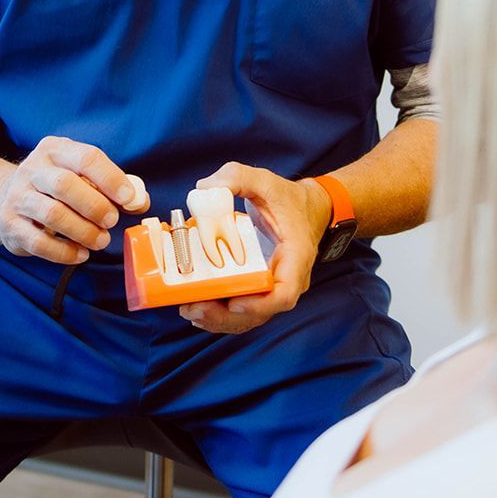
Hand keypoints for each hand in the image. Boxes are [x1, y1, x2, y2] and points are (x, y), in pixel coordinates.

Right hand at [0, 136, 142, 264]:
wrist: (3, 199)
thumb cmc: (54, 188)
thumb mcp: (79, 175)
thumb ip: (111, 186)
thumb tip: (139, 201)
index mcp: (54, 150)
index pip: (86, 157)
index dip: (110, 178)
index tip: (128, 198)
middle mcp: (32, 170)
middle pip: (65, 185)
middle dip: (95, 206)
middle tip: (111, 221)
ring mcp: (17, 197)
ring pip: (52, 214)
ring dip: (83, 231)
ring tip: (99, 240)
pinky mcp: (9, 225)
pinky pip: (39, 242)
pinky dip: (64, 252)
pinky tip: (80, 253)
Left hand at [179, 163, 329, 333]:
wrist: (307, 209)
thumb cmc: (288, 199)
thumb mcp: (264, 180)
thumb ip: (236, 177)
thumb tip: (204, 189)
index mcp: (295, 256)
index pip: (285, 293)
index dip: (259, 304)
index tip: (234, 302)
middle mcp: (288, 279)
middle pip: (260, 312)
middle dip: (225, 317)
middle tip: (194, 307)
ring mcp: (274, 287)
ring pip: (249, 317)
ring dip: (218, 320)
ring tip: (189, 309)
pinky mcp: (261, 289)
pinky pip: (243, 311)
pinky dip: (220, 315)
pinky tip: (197, 308)